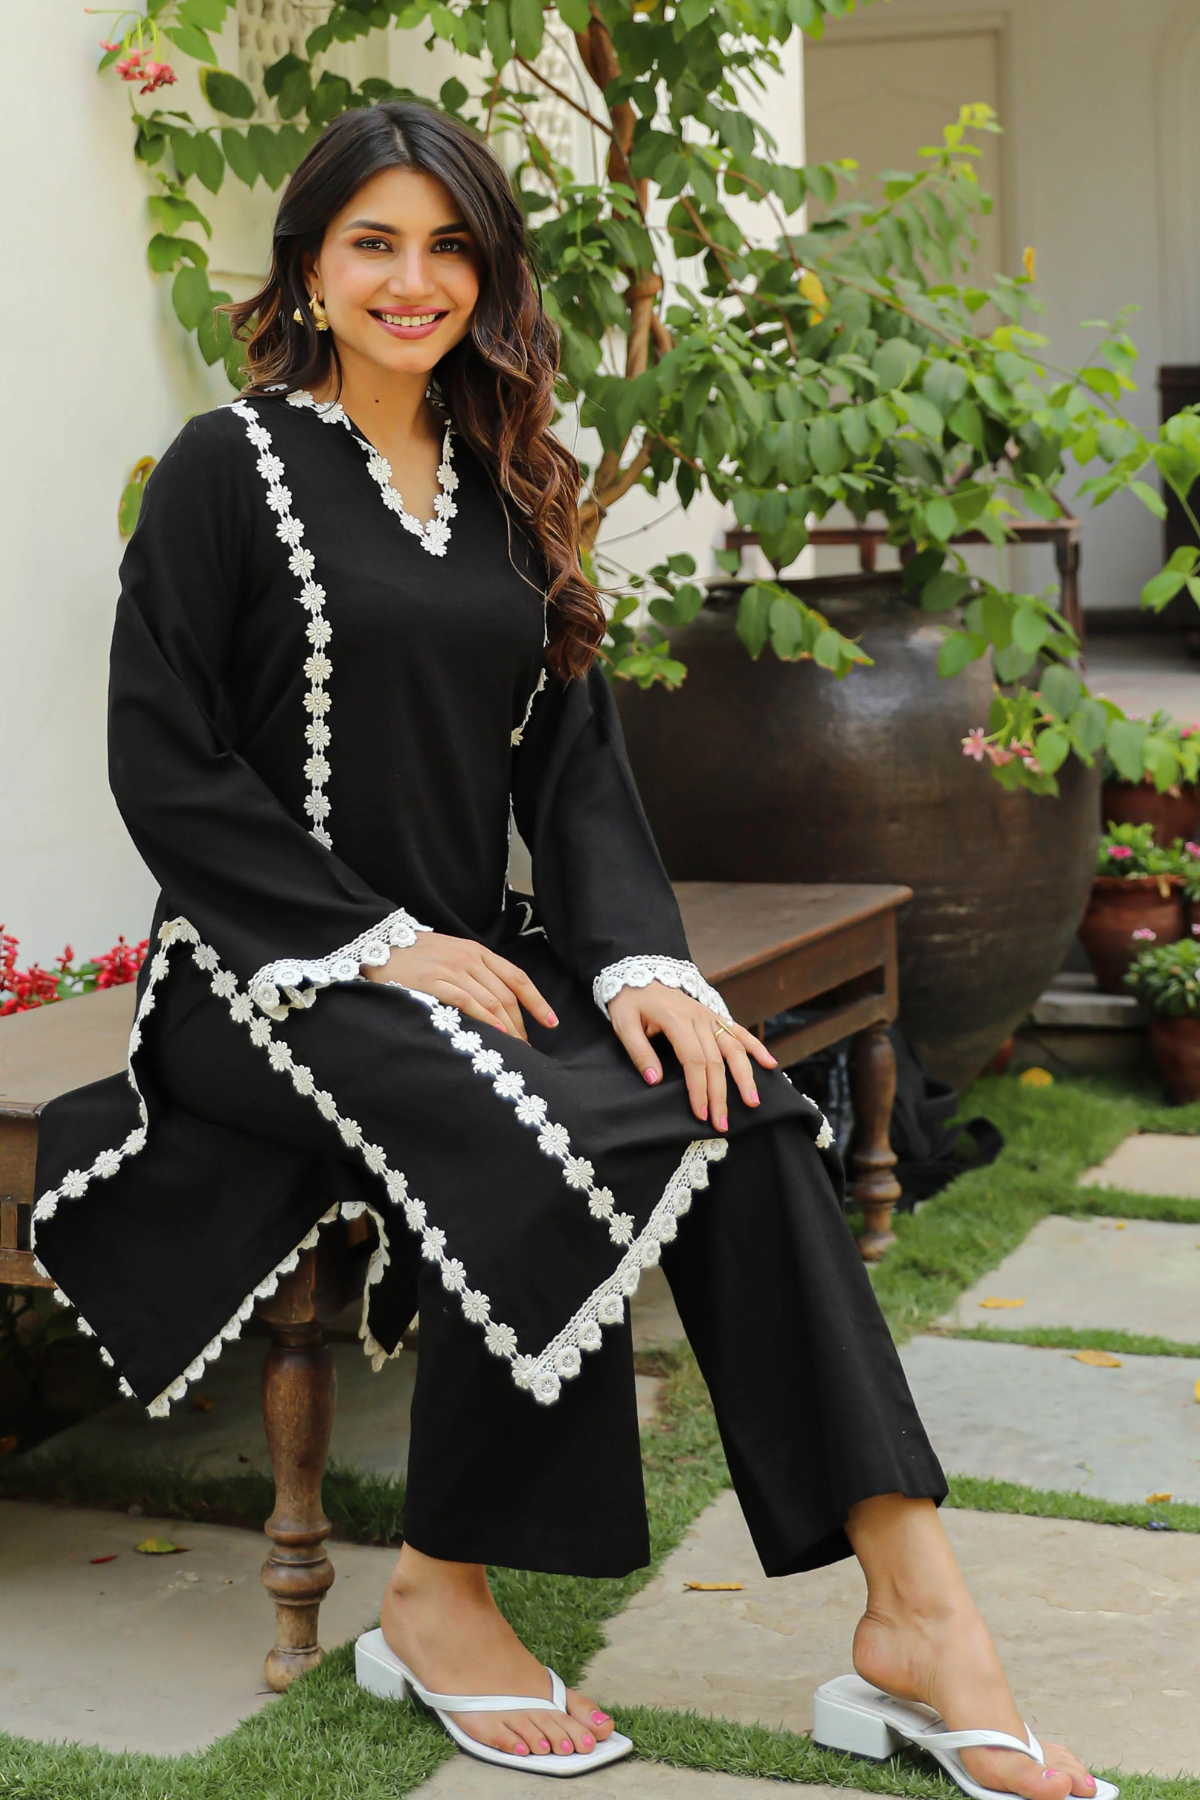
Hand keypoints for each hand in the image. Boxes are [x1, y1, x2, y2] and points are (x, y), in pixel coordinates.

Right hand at [364, 934, 556, 1042]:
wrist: (376, 945)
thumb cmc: (414, 956)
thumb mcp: (450, 956)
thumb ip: (473, 973)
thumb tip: (496, 1004)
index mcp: (476, 952)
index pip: (517, 978)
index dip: (538, 1002)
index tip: (552, 1022)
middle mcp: (469, 959)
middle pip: (507, 995)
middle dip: (522, 1025)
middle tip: (527, 1049)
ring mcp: (452, 970)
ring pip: (492, 1002)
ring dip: (508, 1029)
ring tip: (516, 1050)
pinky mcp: (434, 982)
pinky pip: (468, 1002)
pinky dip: (486, 1019)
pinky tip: (497, 1035)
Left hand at [607, 983, 777, 1128]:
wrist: (638, 973)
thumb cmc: (629, 1001)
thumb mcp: (623, 1024)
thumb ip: (639, 1052)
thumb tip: (655, 1080)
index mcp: (676, 1019)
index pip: (694, 1060)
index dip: (699, 1089)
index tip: (701, 1114)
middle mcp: (698, 1017)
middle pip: (716, 1060)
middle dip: (721, 1095)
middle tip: (723, 1123)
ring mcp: (709, 1016)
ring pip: (734, 1048)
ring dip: (745, 1076)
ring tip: (753, 1101)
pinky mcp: (713, 1016)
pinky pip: (739, 1031)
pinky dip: (756, 1047)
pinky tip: (770, 1064)